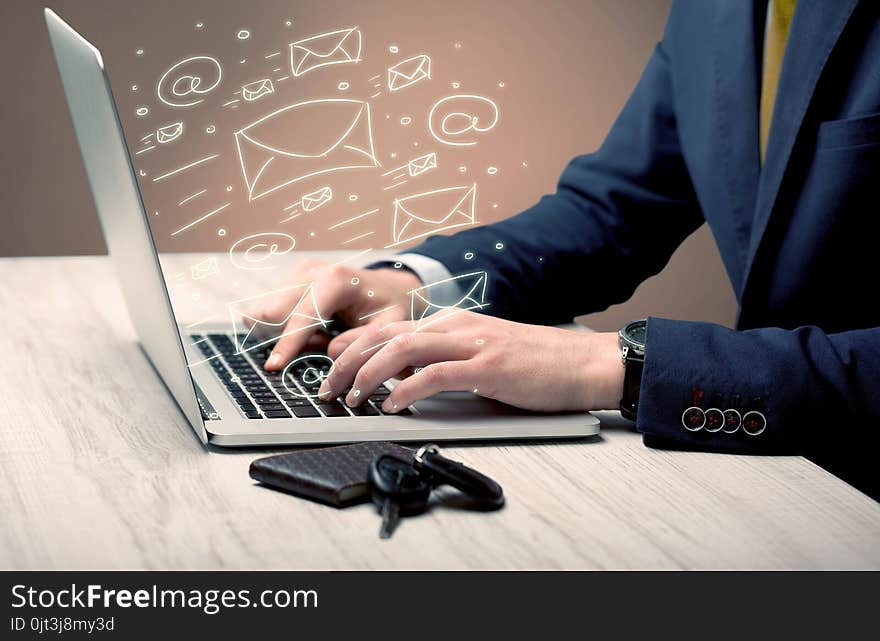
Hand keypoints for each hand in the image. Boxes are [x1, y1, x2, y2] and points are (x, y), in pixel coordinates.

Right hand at [243, 258, 421, 370]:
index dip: (288, 342)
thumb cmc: (388, 309)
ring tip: (322, 334)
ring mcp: (298, 274)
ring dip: (286, 334)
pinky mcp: (289, 280)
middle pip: (275, 312)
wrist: (387, 289)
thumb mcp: (389, 328)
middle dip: (289, 339)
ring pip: (268, 314)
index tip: (274, 367)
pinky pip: (271, 313)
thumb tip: (332, 352)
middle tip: (322, 344)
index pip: (303, 314)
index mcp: (337, 280)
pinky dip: (285, 328)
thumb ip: (363, 343)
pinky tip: (313, 328)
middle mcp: (312, 271)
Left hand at [318, 310, 624, 412]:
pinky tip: (391, 406)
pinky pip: (436, 376)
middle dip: (348, 363)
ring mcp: (472, 344)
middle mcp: (456, 327)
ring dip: (368, 376)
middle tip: (326, 388)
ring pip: (403, 351)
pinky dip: (407, 390)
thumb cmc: (534, 364)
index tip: (330, 366)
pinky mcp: (488, 366)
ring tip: (350, 398)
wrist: (581, 363)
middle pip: (385, 337)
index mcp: (451, 323)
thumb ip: (443, 361)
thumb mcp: (480, 354)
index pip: (388, 329)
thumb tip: (404, 379)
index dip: (353, 347)